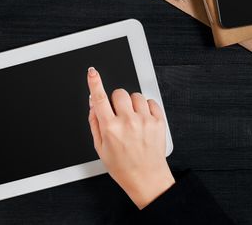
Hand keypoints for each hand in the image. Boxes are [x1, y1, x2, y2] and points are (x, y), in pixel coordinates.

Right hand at [86, 67, 174, 208]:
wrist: (147, 179)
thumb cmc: (123, 166)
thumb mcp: (100, 148)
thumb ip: (94, 122)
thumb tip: (93, 103)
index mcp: (110, 128)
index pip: (99, 98)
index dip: (94, 82)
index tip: (92, 72)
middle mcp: (127, 122)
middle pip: (119, 92)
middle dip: (116, 100)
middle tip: (119, 113)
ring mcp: (144, 121)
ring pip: (135, 95)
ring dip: (132, 103)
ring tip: (132, 119)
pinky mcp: (158, 122)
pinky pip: (150, 101)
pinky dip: (145, 108)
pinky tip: (143, 120)